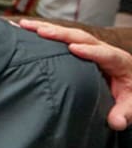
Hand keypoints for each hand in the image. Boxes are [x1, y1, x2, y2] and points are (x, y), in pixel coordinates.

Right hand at [17, 18, 131, 129]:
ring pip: (69, 34)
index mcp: (119, 61)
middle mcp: (103, 49)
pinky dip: (46, 32)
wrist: (130, 83)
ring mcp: (91, 47)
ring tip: (25, 25)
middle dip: (60, 34)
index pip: (105, 54)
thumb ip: (125, 113)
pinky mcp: (80, 48)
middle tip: (40, 30)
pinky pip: (63, 38)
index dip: (90, 51)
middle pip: (82, 37)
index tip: (74, 48)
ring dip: (47, 28)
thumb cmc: (129, 93)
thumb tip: (116, 123)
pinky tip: (29, 29)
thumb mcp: (131, 105)